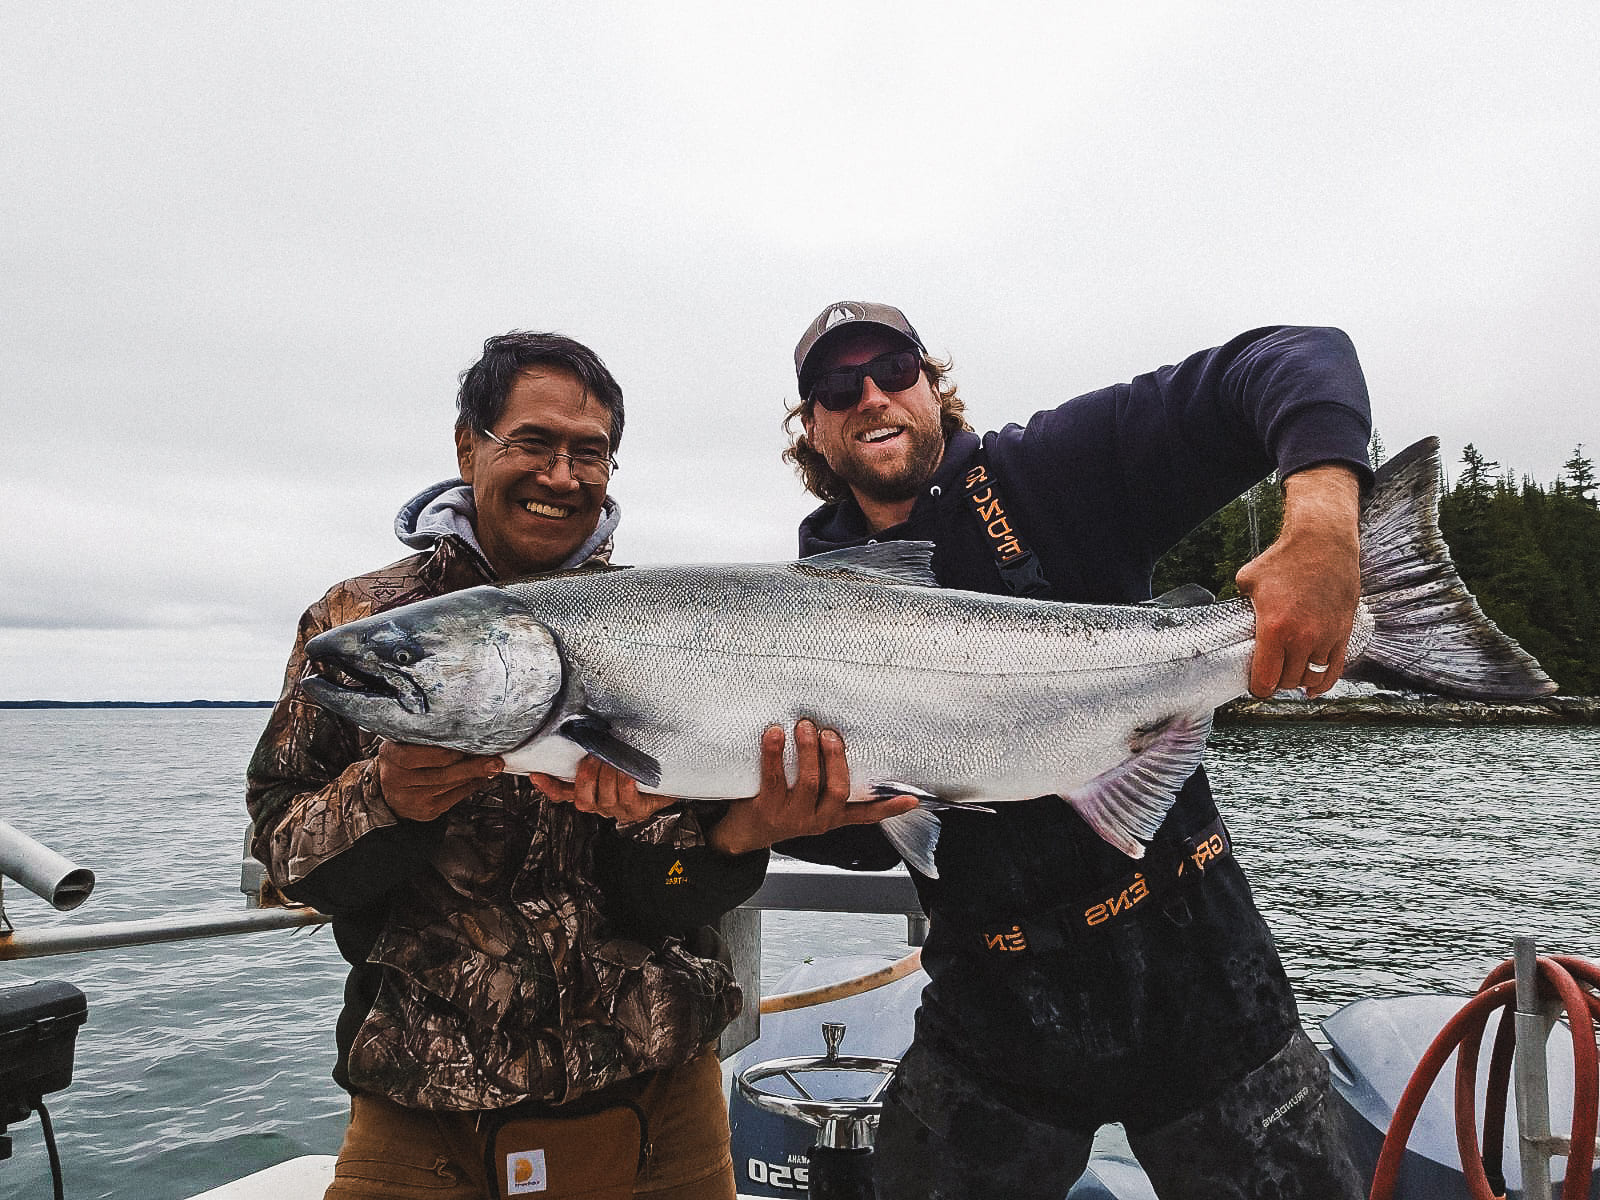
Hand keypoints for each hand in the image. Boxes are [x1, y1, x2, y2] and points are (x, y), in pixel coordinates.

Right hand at [376, 740, 502, 821]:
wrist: (390, 791)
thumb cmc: (402, 759)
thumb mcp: (405, 742)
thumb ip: (427, 736)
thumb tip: (468, 732)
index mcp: (391, 754)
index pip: (426, 752)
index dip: (452, 748)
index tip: (473, 740)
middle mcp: (397, 778)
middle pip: (444, 770)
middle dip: (473, 763)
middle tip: (494, 757)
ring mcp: (411, 798)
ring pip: (452, 783)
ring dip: (475, 774)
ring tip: (491, 764)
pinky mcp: (426, 810)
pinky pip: (456, 797)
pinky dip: (472, 786)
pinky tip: (480, 777)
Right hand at [530, 757, 677, 822]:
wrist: (668, 782)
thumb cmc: (637, 769)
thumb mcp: (613, 759)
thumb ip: (596, 751)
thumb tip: (585, 729)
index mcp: (590, 793)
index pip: (563, 794)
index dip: (549, 787)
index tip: (537, 774)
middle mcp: (600, 804)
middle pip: (582, 800)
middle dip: (586, 778)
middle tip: (592, 759)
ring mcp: (618, 810)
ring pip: (604, 799)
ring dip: (607, 778)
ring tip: (614, 762)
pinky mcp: (637, 811)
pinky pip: (626, 800)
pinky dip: (624, 785)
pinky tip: (628, 774)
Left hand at [708, 721, 919, 855]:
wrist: (741, 835)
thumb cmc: (777, 808)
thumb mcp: (808, 803)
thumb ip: (823, 782)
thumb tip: (834, 735)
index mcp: (831, 817)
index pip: (866, 815)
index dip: (889, 807)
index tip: (912, 799)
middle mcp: (816, 820)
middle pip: (837, 789)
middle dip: (836, 758)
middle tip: (830, 733)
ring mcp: (792, 817)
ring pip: (808, 782)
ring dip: (808, 751)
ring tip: (805, 726)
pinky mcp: (767, 810)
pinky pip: (774, 778)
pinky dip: (775, 752)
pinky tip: (774, 734)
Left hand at [1235, 464, 1361, 697]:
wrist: (1322, 542)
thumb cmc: (1285, 558)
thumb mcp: (1248, 581)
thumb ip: (1241, 605)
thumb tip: (1236, 615)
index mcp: (1274, 628)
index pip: (1266, 678)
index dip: (1258, 688)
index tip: (1255, 687)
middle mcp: (1302, 637)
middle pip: (1288, 681)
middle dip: (1276, 684)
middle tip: (1270, 678)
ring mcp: (1326, 636)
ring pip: (1311, 676)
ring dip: (1298, 681)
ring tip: (1288, 678)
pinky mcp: (1343, 631)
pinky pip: (1335, 668)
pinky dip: (1323, 682)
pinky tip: (1313, 688)